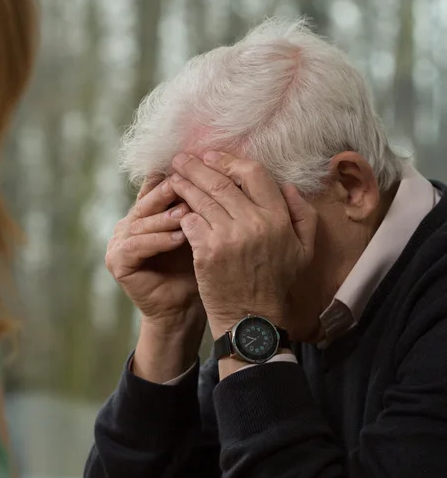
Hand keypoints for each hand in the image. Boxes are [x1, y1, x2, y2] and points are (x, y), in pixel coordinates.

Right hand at [106, 178, 205, 380]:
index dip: (175, 178)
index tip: (199, 169)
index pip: (156, 188)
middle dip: (170, 192)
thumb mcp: (199, 231)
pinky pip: (136, 246)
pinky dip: (158, 240)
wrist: (184, 309)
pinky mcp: (117, 261)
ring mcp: (118, 242)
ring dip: (166, 218)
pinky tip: (180, 238)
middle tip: (191, 184)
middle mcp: (128, 223)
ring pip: (142, 222)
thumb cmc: (197, 269)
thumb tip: (219, 170)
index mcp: (145, 213)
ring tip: (188, 213)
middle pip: (147, 201)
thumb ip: (198, 205)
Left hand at [170, 152, 316, 338]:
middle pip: (221, 182)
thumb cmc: (277, 284)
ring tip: (174, 176)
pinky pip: (190, 221)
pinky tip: (175, 207)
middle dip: (198, 166)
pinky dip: (182, 213)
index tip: (214, 157)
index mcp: (278, 218)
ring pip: (201, 199)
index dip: (231, 161)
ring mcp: (228, 236)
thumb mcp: (304, 250)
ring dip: (184, 184)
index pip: (254, 174)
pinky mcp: (207, 251)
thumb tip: (286, 186)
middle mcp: (254, 222)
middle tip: (182, 158)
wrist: (253, 320)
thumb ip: (302, 214)